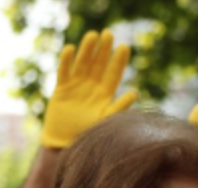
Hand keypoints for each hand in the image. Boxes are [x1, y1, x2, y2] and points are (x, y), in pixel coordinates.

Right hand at [40, 30, 136, 149]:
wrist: (64, 144)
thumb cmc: (87, 134)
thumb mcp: (105, 121)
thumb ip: (118, 107)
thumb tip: (135, 93)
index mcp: (105, 93)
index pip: (113, 73)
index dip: (118, 61)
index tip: (124, 47)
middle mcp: (92, 86)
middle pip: (99, 64)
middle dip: (104, 49)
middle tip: (109, 34)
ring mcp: (77, 85)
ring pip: (83, 63)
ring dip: (87, 49)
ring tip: (92, 35)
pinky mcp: (62, 88)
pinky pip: (64, 71)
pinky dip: (66, 60)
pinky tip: (70, 49)